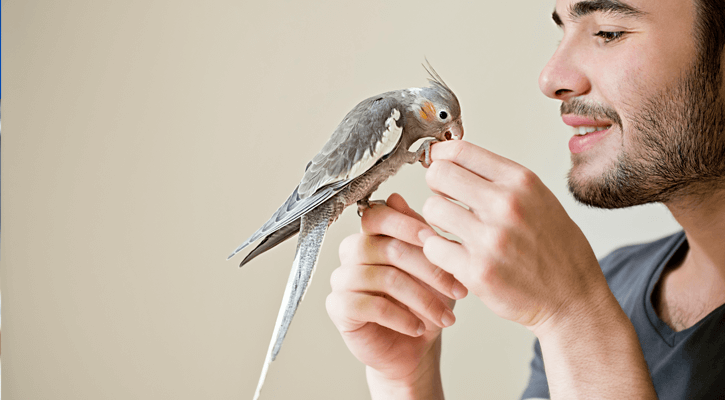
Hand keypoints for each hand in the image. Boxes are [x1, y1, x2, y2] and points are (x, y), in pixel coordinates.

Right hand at [326, 193, 466, 395]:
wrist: (416, 348)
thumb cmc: (424, 302)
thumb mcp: (432, 264)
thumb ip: (417, 233)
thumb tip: (397, 198)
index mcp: (372, 236)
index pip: (377, 216)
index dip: (406, 225)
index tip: (437, 240)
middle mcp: (352, 253)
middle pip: (386, 248)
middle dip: (429, 270)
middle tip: (458, 289)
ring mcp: (342, 280)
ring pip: (382, 278)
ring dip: (421, 299)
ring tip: (446, 316)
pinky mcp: (339, 307)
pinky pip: (368, 306)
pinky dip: (400, 317)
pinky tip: (418, 327)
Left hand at [421, 140, 609, 335]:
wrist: (573, 300)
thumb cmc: (557, 251)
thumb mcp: (539, 199)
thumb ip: (500, 181)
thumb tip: (454, 160)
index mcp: (521, 182)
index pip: (460, 151)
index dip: (440, 156)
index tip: (436, 163)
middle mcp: (506, 205)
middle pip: (439, 175)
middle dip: (436, 186)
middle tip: (445, 199)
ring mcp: (490, 239)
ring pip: (431, 209)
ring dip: (436, 220)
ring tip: (453, 230)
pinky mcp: (477, 271)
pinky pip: (433, 247)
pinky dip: (437, 250)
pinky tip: (453, 254)